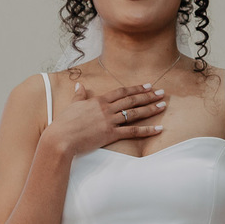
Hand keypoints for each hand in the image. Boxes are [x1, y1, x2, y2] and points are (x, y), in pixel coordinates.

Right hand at [43, 82, 164, 155]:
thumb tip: (80, 85)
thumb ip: (79, 95)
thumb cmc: (64, 123)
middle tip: (162, 92)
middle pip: (132, 100)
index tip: (147, 85)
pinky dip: (147, 130)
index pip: (121, 92)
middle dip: (148, 96)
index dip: (136, 88)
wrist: (61, 137)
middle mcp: (107, 109)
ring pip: (134, 113)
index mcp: (98, 100)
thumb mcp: (72, 105)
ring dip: (150, 108)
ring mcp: (110, 121)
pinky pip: (132, 132)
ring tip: (163, 105)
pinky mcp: (111, 134)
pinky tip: (159, 129)